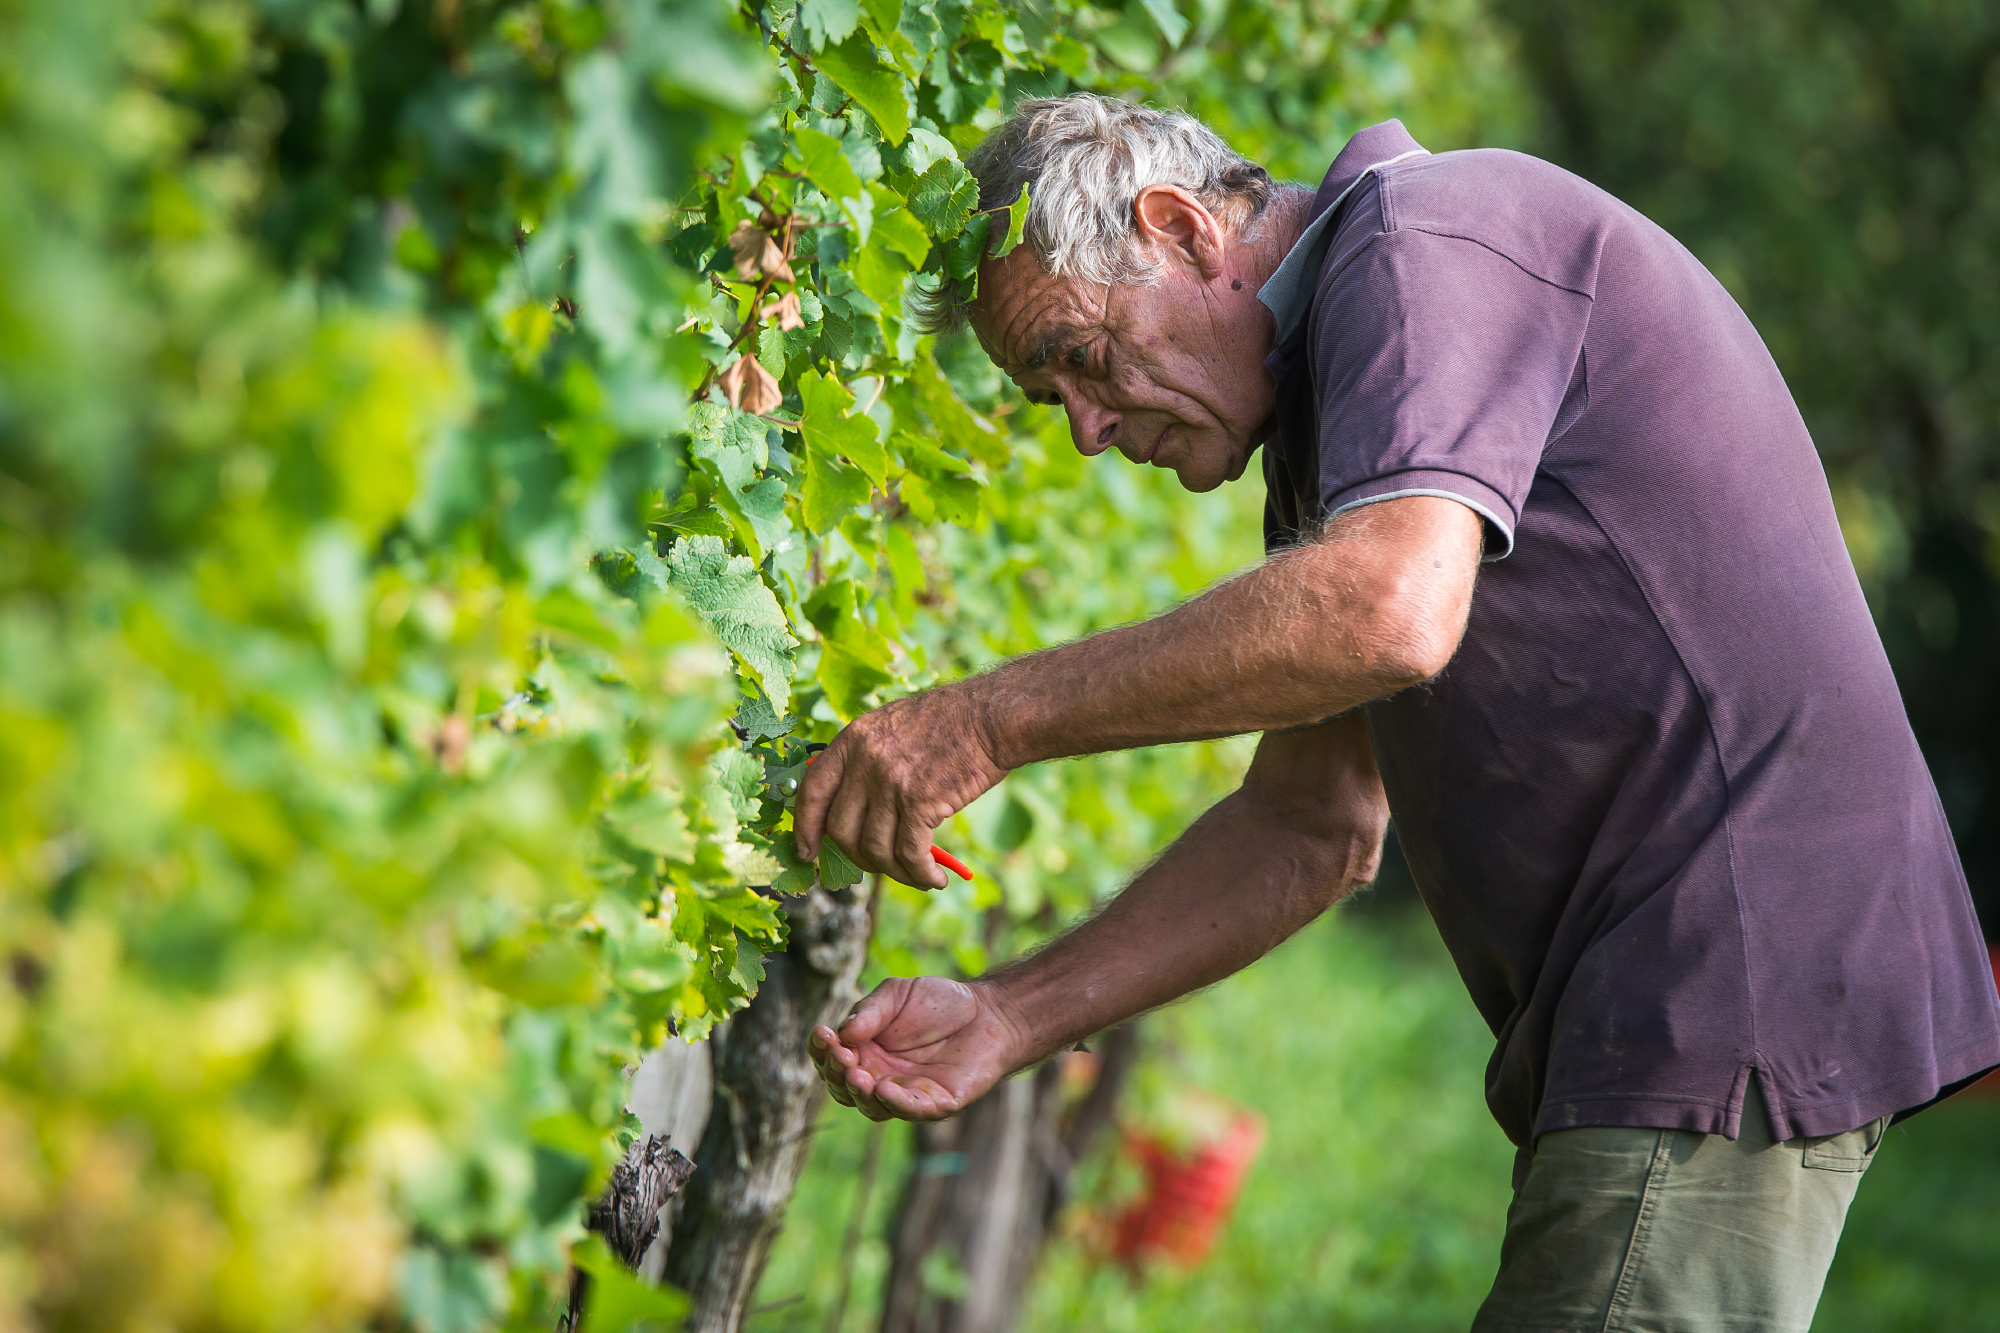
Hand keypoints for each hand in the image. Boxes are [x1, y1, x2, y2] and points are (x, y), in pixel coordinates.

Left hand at [793, 685, 1007, 888]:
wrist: (991, 717)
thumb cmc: (949, 723)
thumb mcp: (892, 728)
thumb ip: (866, 762)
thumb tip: (854, 813)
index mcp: (853, 739)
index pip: (813, 791)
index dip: (805, 828)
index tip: (807, 852)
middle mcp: (865, 761)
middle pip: (841, 829)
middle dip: (858, 858)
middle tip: (881, 865)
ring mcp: (891, 782)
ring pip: (875, 849)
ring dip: (896, 872)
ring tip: (919, 875)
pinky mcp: (921, 803)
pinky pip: (910, 855)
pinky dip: (921, 875)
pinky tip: (935, 878)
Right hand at [809, 976, 1026, 1121]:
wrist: (987, 1011)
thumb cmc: (939, 1003)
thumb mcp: (895, 995)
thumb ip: (869, 1012)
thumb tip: (843, 1033)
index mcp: (865, 1052)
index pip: (831, 1060)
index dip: (821, 1051)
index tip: (822, 1033)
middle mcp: (879, 1077)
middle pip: (844, 1087)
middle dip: (836, 1073)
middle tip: (842, 1055)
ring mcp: (906, 1094)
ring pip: (872, 1106)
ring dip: (860, 1093)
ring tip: (857, 1074)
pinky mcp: (936, 1104)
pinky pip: (911, 1110)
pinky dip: (896, 1103)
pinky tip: (884, 1089)